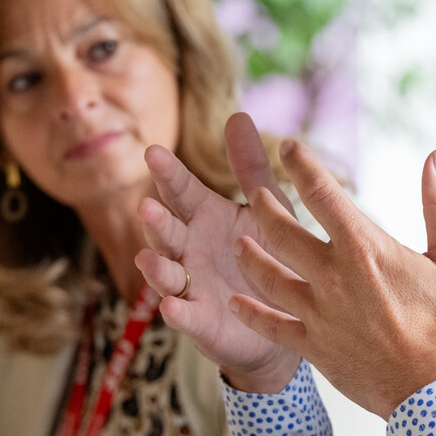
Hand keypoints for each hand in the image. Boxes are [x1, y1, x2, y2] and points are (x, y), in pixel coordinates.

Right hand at [137, 113, 305, 393]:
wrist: (287, 316)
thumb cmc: (271, 254)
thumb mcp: (265, 208)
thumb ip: (250, 168)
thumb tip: (238, 115)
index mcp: (205, 217)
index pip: (182, 191)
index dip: (168, 175)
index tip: (154, 152)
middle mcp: (190, 249)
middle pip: (168, 232)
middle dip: (157, 221)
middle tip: (148, 205)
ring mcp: (191, 285)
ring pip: (166, 273)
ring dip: (155, 266)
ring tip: (148, 257)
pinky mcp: (200, 321)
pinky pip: (185, 316)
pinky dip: (177, 312)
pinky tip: (171, 305)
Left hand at [227, 136, 435, 417]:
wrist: (433, 393)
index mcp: (363, 248)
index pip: (323, 192)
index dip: (301, 164)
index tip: (286, 145)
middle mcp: (331, 276)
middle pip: (282, 230)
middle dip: (264, 204)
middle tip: (253, 190)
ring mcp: (317, 313)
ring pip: (266, 275)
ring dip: (249, 255)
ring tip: (240, 242)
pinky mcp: (312, 346)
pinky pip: (270, 325)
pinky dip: (250, 312)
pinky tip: (235, 302)